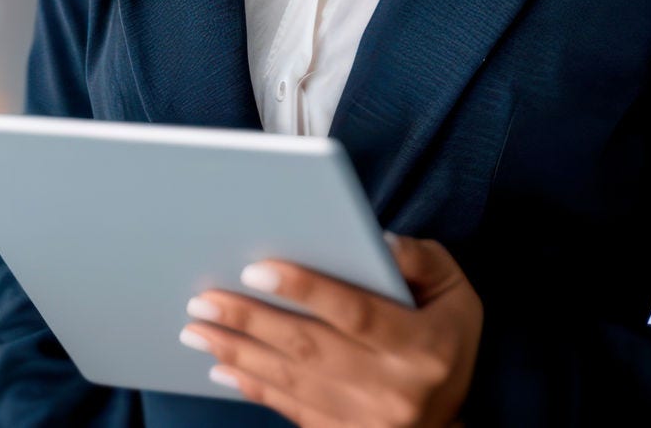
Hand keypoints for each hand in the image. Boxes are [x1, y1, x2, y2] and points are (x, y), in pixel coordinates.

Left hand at [179, 233, 483, 427]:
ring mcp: (369, 420)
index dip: (305, 289)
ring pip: (292, 382)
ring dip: (238, 353)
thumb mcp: (455, 290)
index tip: (255, 269)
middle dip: (250, 320)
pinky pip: (291, 411)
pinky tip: (221, 366)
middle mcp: (394, 389)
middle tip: (203, 298)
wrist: (453, 416)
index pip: (355, 312)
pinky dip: (253, 388)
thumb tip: (378, 240)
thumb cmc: (448, 337)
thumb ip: (420, 259)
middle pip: (310, 348)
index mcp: (422, 346)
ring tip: (196, 328)